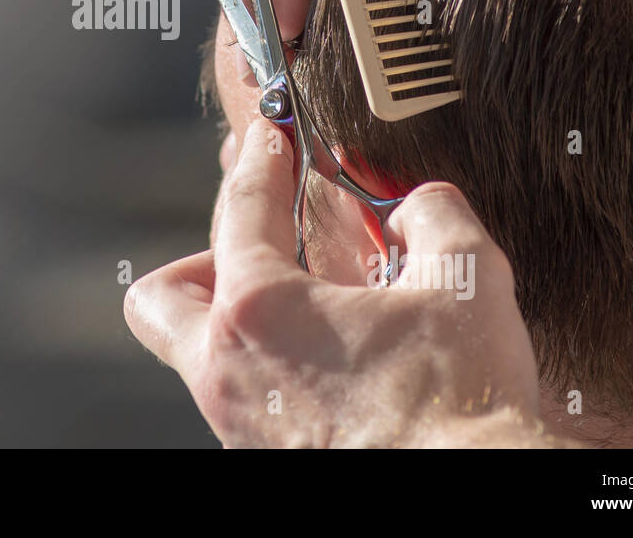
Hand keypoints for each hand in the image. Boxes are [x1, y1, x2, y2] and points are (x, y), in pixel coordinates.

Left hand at [123, 118, 560, 447]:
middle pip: (160, 300)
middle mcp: (227, 371)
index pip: (240, 208)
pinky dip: (271, 374)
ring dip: (238, 327)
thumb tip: (416, 204)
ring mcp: (239, 428)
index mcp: (259, 308)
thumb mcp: (466, 278)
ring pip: (201, 361)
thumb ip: (433, 215)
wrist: (471, 494)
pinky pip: (244, 404)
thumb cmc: (459, 402)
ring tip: (307, 315)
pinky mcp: (264, 464)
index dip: (261, 160)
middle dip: (198, 266)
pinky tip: (333, 372)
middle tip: (256, 255)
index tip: (270, 138)